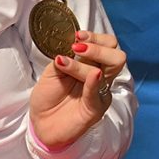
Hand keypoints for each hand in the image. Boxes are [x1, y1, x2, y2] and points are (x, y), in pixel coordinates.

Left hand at [28, 29, 125, 150]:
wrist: (41, 123)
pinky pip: (98, 92)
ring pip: (109, 70)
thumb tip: (73, 44)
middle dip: (98, 46)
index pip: (108, 45)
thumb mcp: (52, 70)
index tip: (78, 35)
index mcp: (91, 64)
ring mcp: (100, 92)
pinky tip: (90, 74)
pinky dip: (93, 81)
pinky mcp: (96, 108)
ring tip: (64, 63)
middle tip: (77, 47)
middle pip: (117, 55)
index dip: (96, 37)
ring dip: (87, 62)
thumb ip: (64, 56)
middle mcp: (100, 77)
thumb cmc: (48, 97)